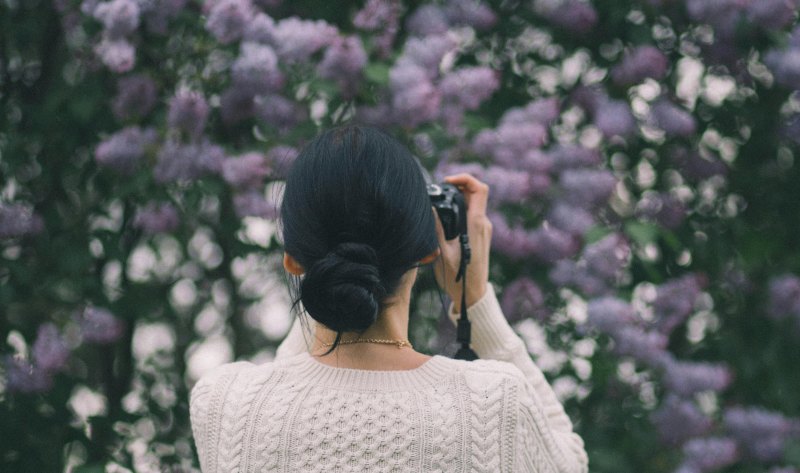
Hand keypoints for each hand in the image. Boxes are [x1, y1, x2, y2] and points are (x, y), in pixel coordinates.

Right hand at [432, 173, 491, 312]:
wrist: (472, 294)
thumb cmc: (458, 277)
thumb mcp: (442, 253)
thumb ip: (437, 228)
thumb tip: (431, 208)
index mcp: (476, 225)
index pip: (479, 189)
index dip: (465, 179)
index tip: (448, 182)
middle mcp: (483, 224)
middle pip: (474, 193)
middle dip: (457, 187)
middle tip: (439, 192)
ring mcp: (483, 229)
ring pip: (472, 203)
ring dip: (457, 199)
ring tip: (439, 204)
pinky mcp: (480, 234)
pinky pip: (471, 214)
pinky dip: (459, 210)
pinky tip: (445, 218)